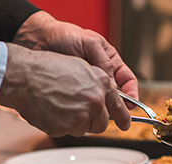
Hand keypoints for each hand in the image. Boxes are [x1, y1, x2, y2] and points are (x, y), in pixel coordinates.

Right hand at [0, 43, 129, 136]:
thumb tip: (102, 97)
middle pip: (101, 124)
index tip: (125, 124)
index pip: (119, 106)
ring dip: (74, 123)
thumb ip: (95, 84)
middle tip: (77, 114)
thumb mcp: (79, 67)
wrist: (26, 77)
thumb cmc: (47, 69)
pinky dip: (60, 126)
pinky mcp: (68, 127)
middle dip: (92, 122)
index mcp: (101, 84)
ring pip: (84, 129)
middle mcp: (96, 100)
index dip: (123, 118)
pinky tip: (51, 111)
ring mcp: (82, 115)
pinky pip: (67, 132)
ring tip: (59, 106)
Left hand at [14, 11, 137, 109]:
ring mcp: (87, 85)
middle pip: (116, 96)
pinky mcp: (73, 92)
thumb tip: (113, 85)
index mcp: (110, 62)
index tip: (132, 106)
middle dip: (119, 108)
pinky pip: (83, 104)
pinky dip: (86, 110)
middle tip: (119, 119)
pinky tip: (85, 114)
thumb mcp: (90, 44)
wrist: (40, 40)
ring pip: (100, 102)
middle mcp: (101, 75)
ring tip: (100, 116)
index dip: (132, 94)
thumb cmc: (66, 36)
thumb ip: (104, 62)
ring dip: (102, 110)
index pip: (127, 80)